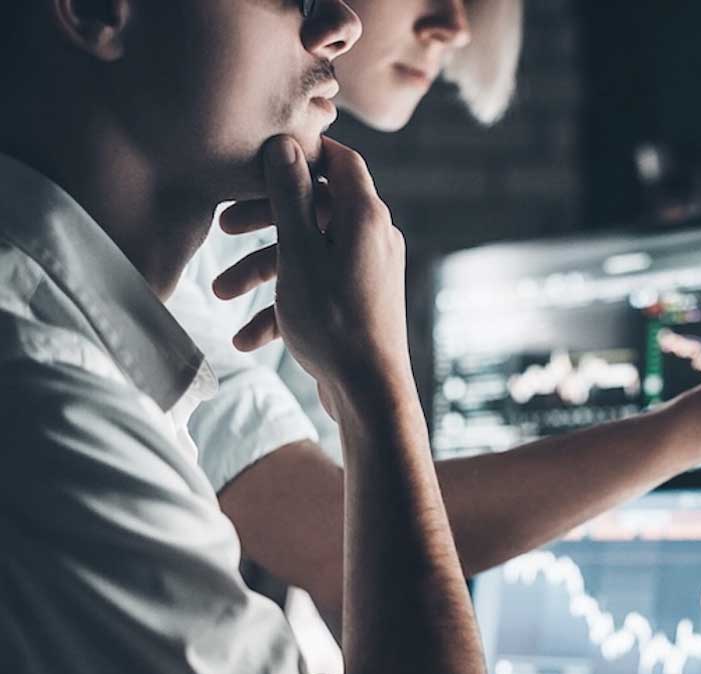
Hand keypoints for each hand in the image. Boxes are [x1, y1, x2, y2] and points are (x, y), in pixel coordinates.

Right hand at [223, 136, 410, 405]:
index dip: (301, 153)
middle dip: (264, 219)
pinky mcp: (358, 305)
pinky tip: (247, 340)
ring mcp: (367, 274)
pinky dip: (283, 308)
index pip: (339, 161)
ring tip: (219, 295)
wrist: (369, 395)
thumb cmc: (333, 322)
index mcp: (365, 217)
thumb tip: (286, 143)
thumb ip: (290, 197)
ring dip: (262, 272)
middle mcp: (373, 239)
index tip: (260, 156)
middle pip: (314, 209)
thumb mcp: (299, 253)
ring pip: (308, 255)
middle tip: (222, 227)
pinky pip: (317, 291)